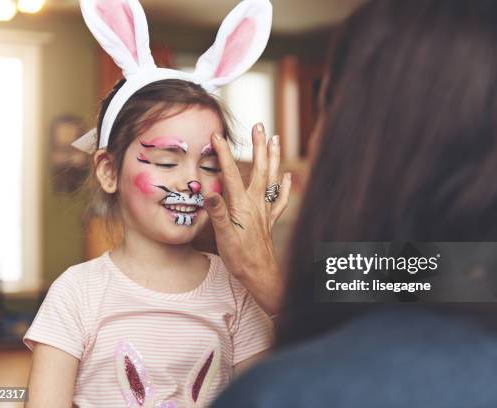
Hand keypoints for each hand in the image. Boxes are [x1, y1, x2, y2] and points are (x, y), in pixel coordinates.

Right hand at [204, 123, 291, 314]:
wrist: (260, 274)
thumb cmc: (240, 258)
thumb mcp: (224, 237)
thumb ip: (218, 213)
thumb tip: (210, 192)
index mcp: (241, 205)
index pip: (231, 174)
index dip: (223, 154)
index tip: (217, 136)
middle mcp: (256, 203)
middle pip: (258, 168)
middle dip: (258, 145)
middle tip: (259, 125)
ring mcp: (265, 210)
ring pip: (271, 178)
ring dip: (273, 157)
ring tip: (275, 138)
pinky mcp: (269, 220)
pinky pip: (279, 199)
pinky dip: (284, 186)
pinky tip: (286, 176)